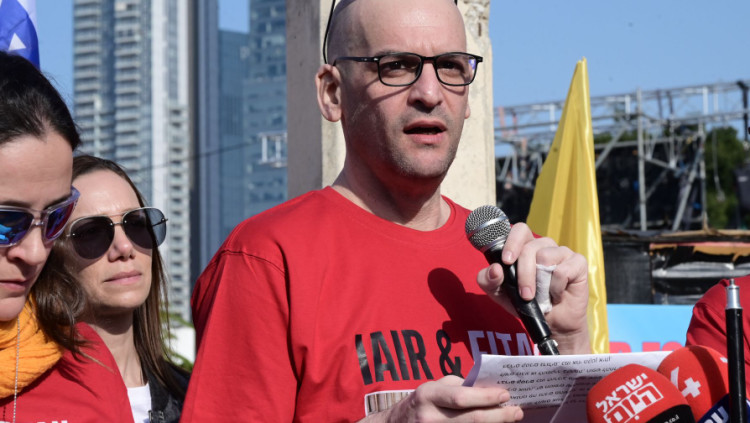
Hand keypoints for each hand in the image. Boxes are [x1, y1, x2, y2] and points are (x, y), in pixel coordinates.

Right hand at [360, 375, 522, 422]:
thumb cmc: (422, 403)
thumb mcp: (434, 388)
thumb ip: (459, 388)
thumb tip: (491, 391)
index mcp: (428, 396)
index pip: (462, 397)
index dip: (487, 397)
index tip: (506, 394)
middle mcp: (430, 418)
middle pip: (473, 420)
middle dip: (500, 416)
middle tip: (517, 411)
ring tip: (510, 420)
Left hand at [476, 223, 590, 353]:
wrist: (552, 323)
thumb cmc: (526, 303)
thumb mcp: (499, 294)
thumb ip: (488, 280)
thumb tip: (495, 269)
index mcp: (526, 247)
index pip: (520, 230)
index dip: (512, 242)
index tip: (506, 261)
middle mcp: (545, 246)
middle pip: (530, 247)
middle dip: (524, 273)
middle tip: (524, 294)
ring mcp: (563, 252)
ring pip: (545, 257)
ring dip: (540, 283)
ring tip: (542, 296)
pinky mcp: (578, 263)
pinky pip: (563, 270)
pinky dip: (556, 288)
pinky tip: (557, 294)